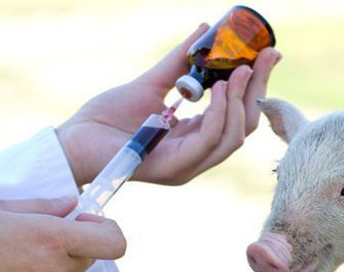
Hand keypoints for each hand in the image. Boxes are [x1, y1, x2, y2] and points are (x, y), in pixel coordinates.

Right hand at [0, 197, 126, 271]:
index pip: (113, 243)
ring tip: (11, 256)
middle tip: (39, 235)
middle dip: (73, 244)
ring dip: (52, 266)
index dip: (107, 229)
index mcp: (51, 238)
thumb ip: (40, 207)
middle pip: (87, 258)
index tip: (86, 220)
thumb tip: (70, 203)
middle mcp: (53, 271)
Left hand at [57, 23, 281, 186]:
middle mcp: (198, 154)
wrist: (74, 141)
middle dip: (258, 90)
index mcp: (197, 136)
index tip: (269, 54)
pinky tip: (218, 89)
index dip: (257, 85)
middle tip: (264, 57)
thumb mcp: (152, 83)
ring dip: (240, 101)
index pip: (239, 114)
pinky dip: (218, 115)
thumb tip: (204, 30)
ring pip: (233, 137)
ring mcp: (189, 164)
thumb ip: (180, 63)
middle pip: (244, 126)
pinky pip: (208, 142)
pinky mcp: (174, 169)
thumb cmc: (107, 117)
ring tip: (239, 70)